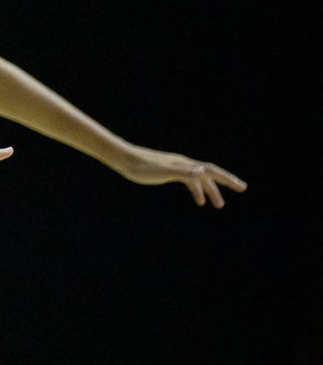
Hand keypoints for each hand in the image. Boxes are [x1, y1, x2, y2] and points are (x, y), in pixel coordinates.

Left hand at [118, 145, 245, 208]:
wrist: (124, 159)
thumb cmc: (142, 166)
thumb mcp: (163, 172)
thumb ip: (183, 172)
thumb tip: (202, 171)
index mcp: (186, 165)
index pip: (212, 171)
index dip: (227, 179)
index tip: (241, 187)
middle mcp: (185, 165)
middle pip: (210, 174)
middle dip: (225, 183)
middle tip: (241, 190)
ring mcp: (177, 168)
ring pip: (200, 180)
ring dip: (210, 191)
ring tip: (218, 205)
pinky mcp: (169, 172)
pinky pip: (189, 182)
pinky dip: (196, 190)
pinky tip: (198, 200)